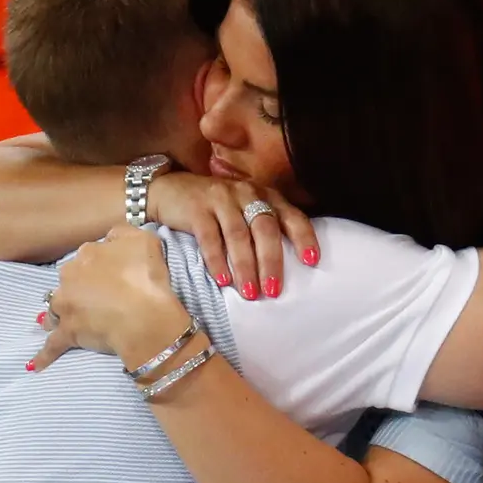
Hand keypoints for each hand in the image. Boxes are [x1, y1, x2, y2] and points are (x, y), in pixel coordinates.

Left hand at [32, 224, 189, 371]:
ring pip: (56, 307)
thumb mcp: (143, 239)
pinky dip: (43, 356)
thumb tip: (110, 238)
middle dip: (80, 286)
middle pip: (71, 279)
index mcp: (87, 253)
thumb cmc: (146, 277)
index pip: (91, 255)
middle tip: (100, 296)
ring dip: (60, 312)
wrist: (143, 316)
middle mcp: (69, 276)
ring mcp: (66, 306)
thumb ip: (123, 233)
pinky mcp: (68, 333)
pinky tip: (34, 366)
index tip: (118, 273)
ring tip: (67, 320)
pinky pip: (52, 345)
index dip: (105, 264)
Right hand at [146, 172, 318, 299]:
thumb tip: (284, 271)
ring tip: (250, 293)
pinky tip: (223, 280)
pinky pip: (209, 237)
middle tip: (274, 291)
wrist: (170, 189)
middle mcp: (247, 193)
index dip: (304, 237)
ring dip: (245, 266)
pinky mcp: (197, 208)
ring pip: (238, 235)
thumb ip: (264, 229)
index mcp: (266, 195)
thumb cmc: (216, 208)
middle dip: (271, 261)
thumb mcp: (245, 210)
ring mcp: (221, 199)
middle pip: (265, 228)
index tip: (311, 262)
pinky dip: (217, 261)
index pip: (291, 216)